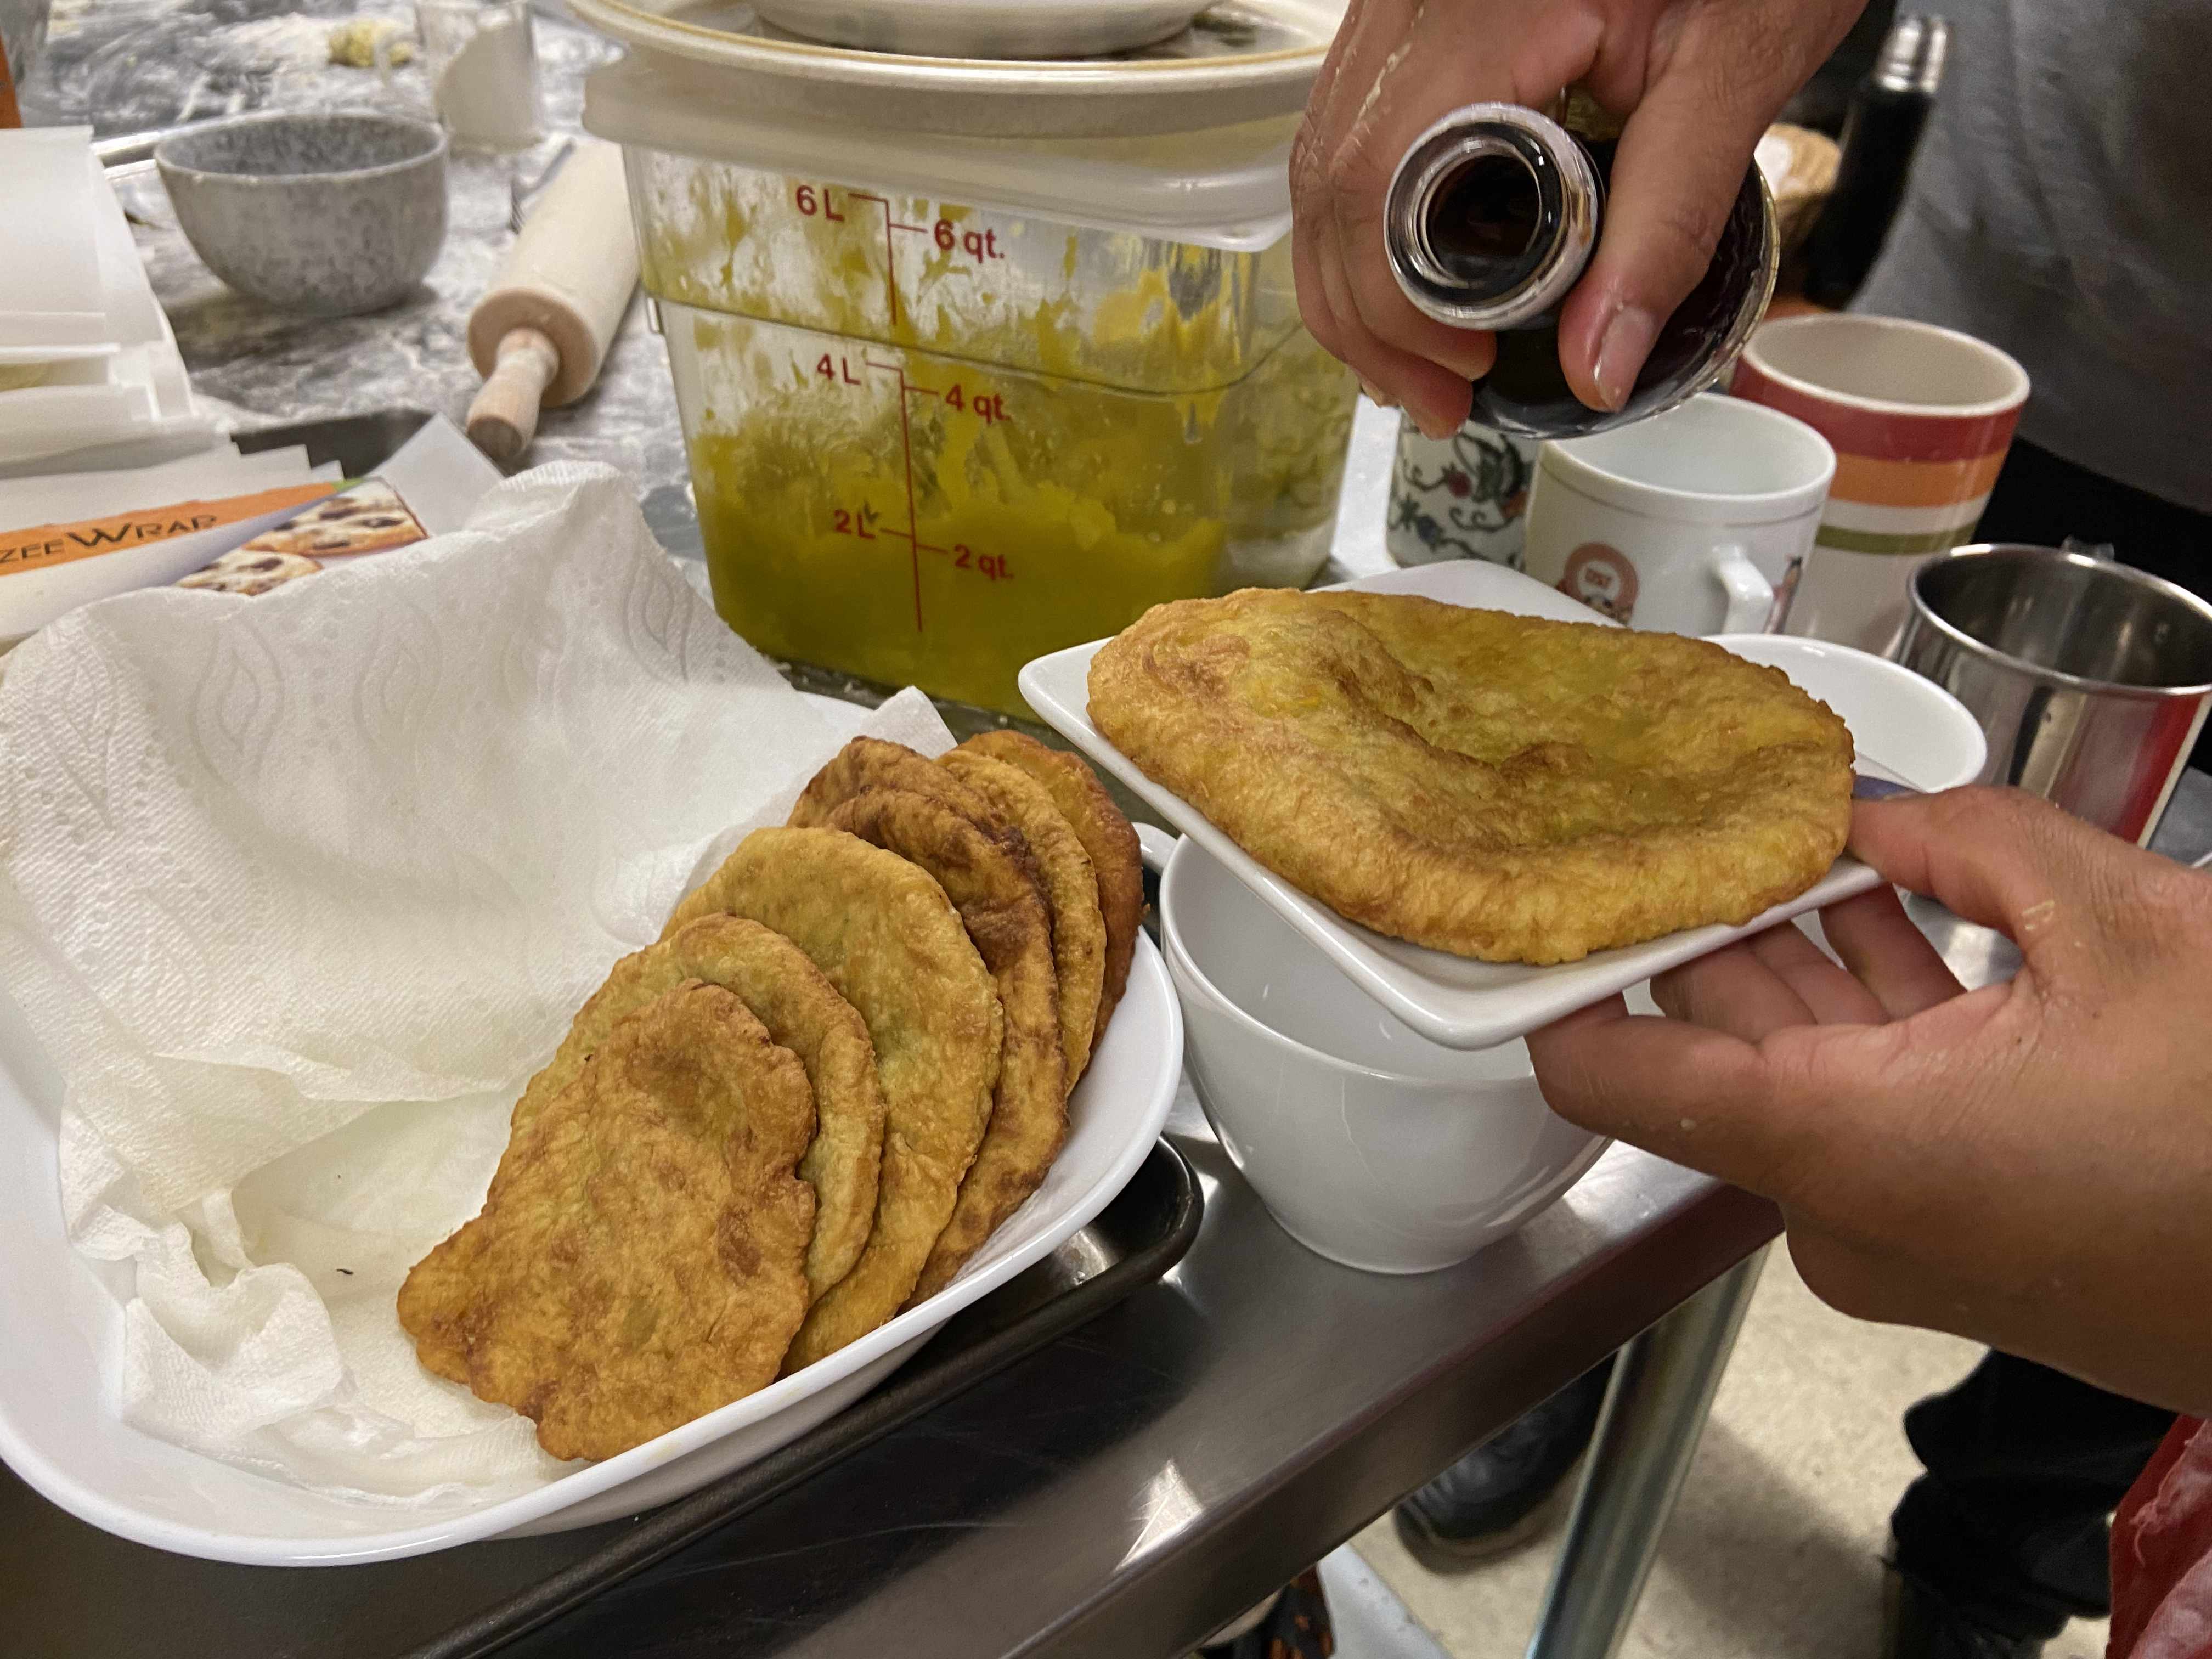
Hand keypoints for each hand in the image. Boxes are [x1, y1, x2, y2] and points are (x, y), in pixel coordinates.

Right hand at [1291, 0, 1863, 434]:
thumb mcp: (1731, 70)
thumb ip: (1667, 219)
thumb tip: (1599, 366)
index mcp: (1482, 15)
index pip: (1378, 187)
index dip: (1400, 307)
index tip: (1468, 369)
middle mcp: (1412, 4)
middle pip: (1331, 185)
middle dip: (1369, 319)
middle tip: (1439, 399)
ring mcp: (1397, 6)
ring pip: (1323, 166)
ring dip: (1356, 284)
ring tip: (1420, 366)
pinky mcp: (1408, 19)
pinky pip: (1347, 132)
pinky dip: (1364, 226)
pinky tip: (1405, 285)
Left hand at [1527, 787, 2211, 1416]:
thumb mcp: (2127, 928)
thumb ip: (1980, 843)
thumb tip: (1889, 813)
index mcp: (1842, 1144)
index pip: (1615, 1071)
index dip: (1556, 981)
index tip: (1537, 893)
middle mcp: (1844, 1209)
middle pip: (1716, 1050)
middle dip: (1706, 923)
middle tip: (1679, 810)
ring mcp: (1904, 1238)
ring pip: (1804, 1071)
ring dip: (1797, 956)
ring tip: (1779, 836)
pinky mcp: (1968, 1243)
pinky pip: (1878, 1109)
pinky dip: (1873, 1015)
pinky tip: (1882, 910)